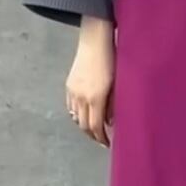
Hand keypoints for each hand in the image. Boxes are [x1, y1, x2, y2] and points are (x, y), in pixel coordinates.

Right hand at [66, 17, 115, 146]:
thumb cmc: (111, 61)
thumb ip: (113, 106)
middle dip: (93, 136)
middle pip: (84, 126)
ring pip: (76, 118)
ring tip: (94, 130)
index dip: (101, 138)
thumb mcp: (117, 85)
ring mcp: (73, 92)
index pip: (96, 127)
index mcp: (95, 98)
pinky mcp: (69, 86)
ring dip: (84, 126)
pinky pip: (71, 107)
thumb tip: (109, 122)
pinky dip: (77, 115)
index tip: (108, 144)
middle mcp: (81, 97)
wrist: (94, 41)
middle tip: (102, 140)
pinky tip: (85, 115)